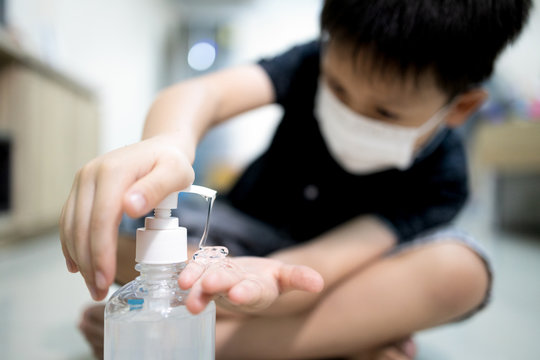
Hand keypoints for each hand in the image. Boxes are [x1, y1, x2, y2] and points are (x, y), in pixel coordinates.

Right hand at [59, 134, 194, 299]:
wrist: (162, 146)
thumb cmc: (172, 162)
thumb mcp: (176, 172)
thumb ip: (156, 188)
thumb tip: (129, 206)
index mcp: (113, 172)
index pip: (101, 219)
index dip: (101, 252)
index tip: (106, 278)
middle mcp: (91, 174)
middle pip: (83, 226)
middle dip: (89, 263)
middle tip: (99, 291)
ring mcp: (83, 181)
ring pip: (72, 226)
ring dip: (79, 258)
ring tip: (92, 284)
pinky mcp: (82, 189)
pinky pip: (69, 219)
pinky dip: (71, 244)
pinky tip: (76, 265)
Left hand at [178, 256, 323, 314]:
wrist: (248, 281)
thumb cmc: (268, 279)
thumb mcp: (286, 277)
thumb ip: (300, 278)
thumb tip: (318, 283)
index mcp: (260, 291)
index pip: (254, 293)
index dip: (246, 293)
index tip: (237, 294)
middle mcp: (236, 288)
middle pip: (227, 285)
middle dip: (218, 284)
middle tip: (208, 285)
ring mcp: (219, 281)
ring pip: (206, 278)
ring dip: (196, 279)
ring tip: (184, 283)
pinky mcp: (206, 272)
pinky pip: (197, 268)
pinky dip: (190, 269)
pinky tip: (180, 274)